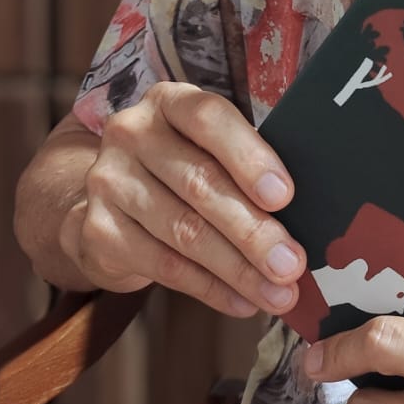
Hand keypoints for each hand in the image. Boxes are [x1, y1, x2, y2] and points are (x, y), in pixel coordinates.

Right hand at [63, 81, 305, 315]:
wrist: (108, 201)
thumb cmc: (182, 168)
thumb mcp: (208, 148)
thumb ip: (246, 167)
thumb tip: (306, 214)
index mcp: (169, 101)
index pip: (208, 119)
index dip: (248, 157)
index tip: (285, 196)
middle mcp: (132, 132)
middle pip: (199, 183)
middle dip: (252, 230)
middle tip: (291, 264)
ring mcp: (108, 181)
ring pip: (184, 231)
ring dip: (237, 269)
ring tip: (277, 292)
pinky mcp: (97, 230)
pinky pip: (164, 266)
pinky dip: (210, 289)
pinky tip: (242, 302)